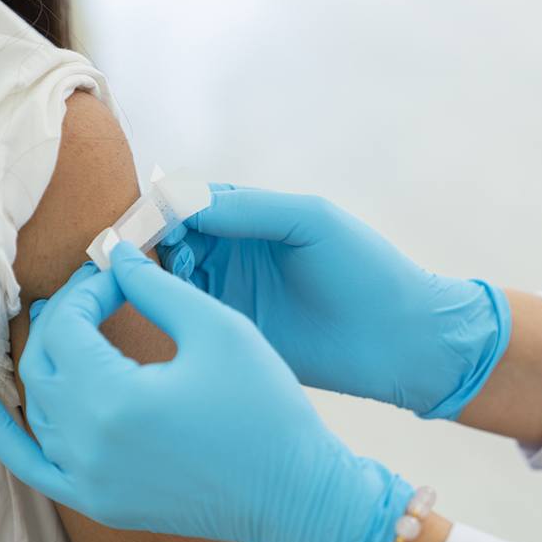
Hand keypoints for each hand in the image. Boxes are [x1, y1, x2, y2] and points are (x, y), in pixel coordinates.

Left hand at [0, 242, 412, 541]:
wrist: (295, 495)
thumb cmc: (266, 410)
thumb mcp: (218, 330)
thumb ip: (155, 287)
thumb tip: (112, 254)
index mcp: (113, 398)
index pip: (68, 325)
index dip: (86, 289)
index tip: (116, 271)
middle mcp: (86, 445)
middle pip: (43, 362)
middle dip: (65, 319)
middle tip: (99, 293)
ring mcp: (86, 481)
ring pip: (37, 404)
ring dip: (47, 360)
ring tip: (69, 326)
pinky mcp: (96, 503)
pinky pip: (28, 464)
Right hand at [159, 186, 510, 418]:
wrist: (399, 341)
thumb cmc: (365, 269)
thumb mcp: (308, 221)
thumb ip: (246, 208)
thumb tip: (179, 200)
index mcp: (251, 216)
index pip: (189, 203)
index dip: (163, 209)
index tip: (146, 222)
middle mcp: (233, 252)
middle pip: (170, 238)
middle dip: (150, 242)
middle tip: (143, 256)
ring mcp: (230, 294)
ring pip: (170, 277)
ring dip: (155, 275)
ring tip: (159, 282)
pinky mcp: (232, 334)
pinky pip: (187, 318)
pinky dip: (168, 310)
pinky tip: (164, 312)